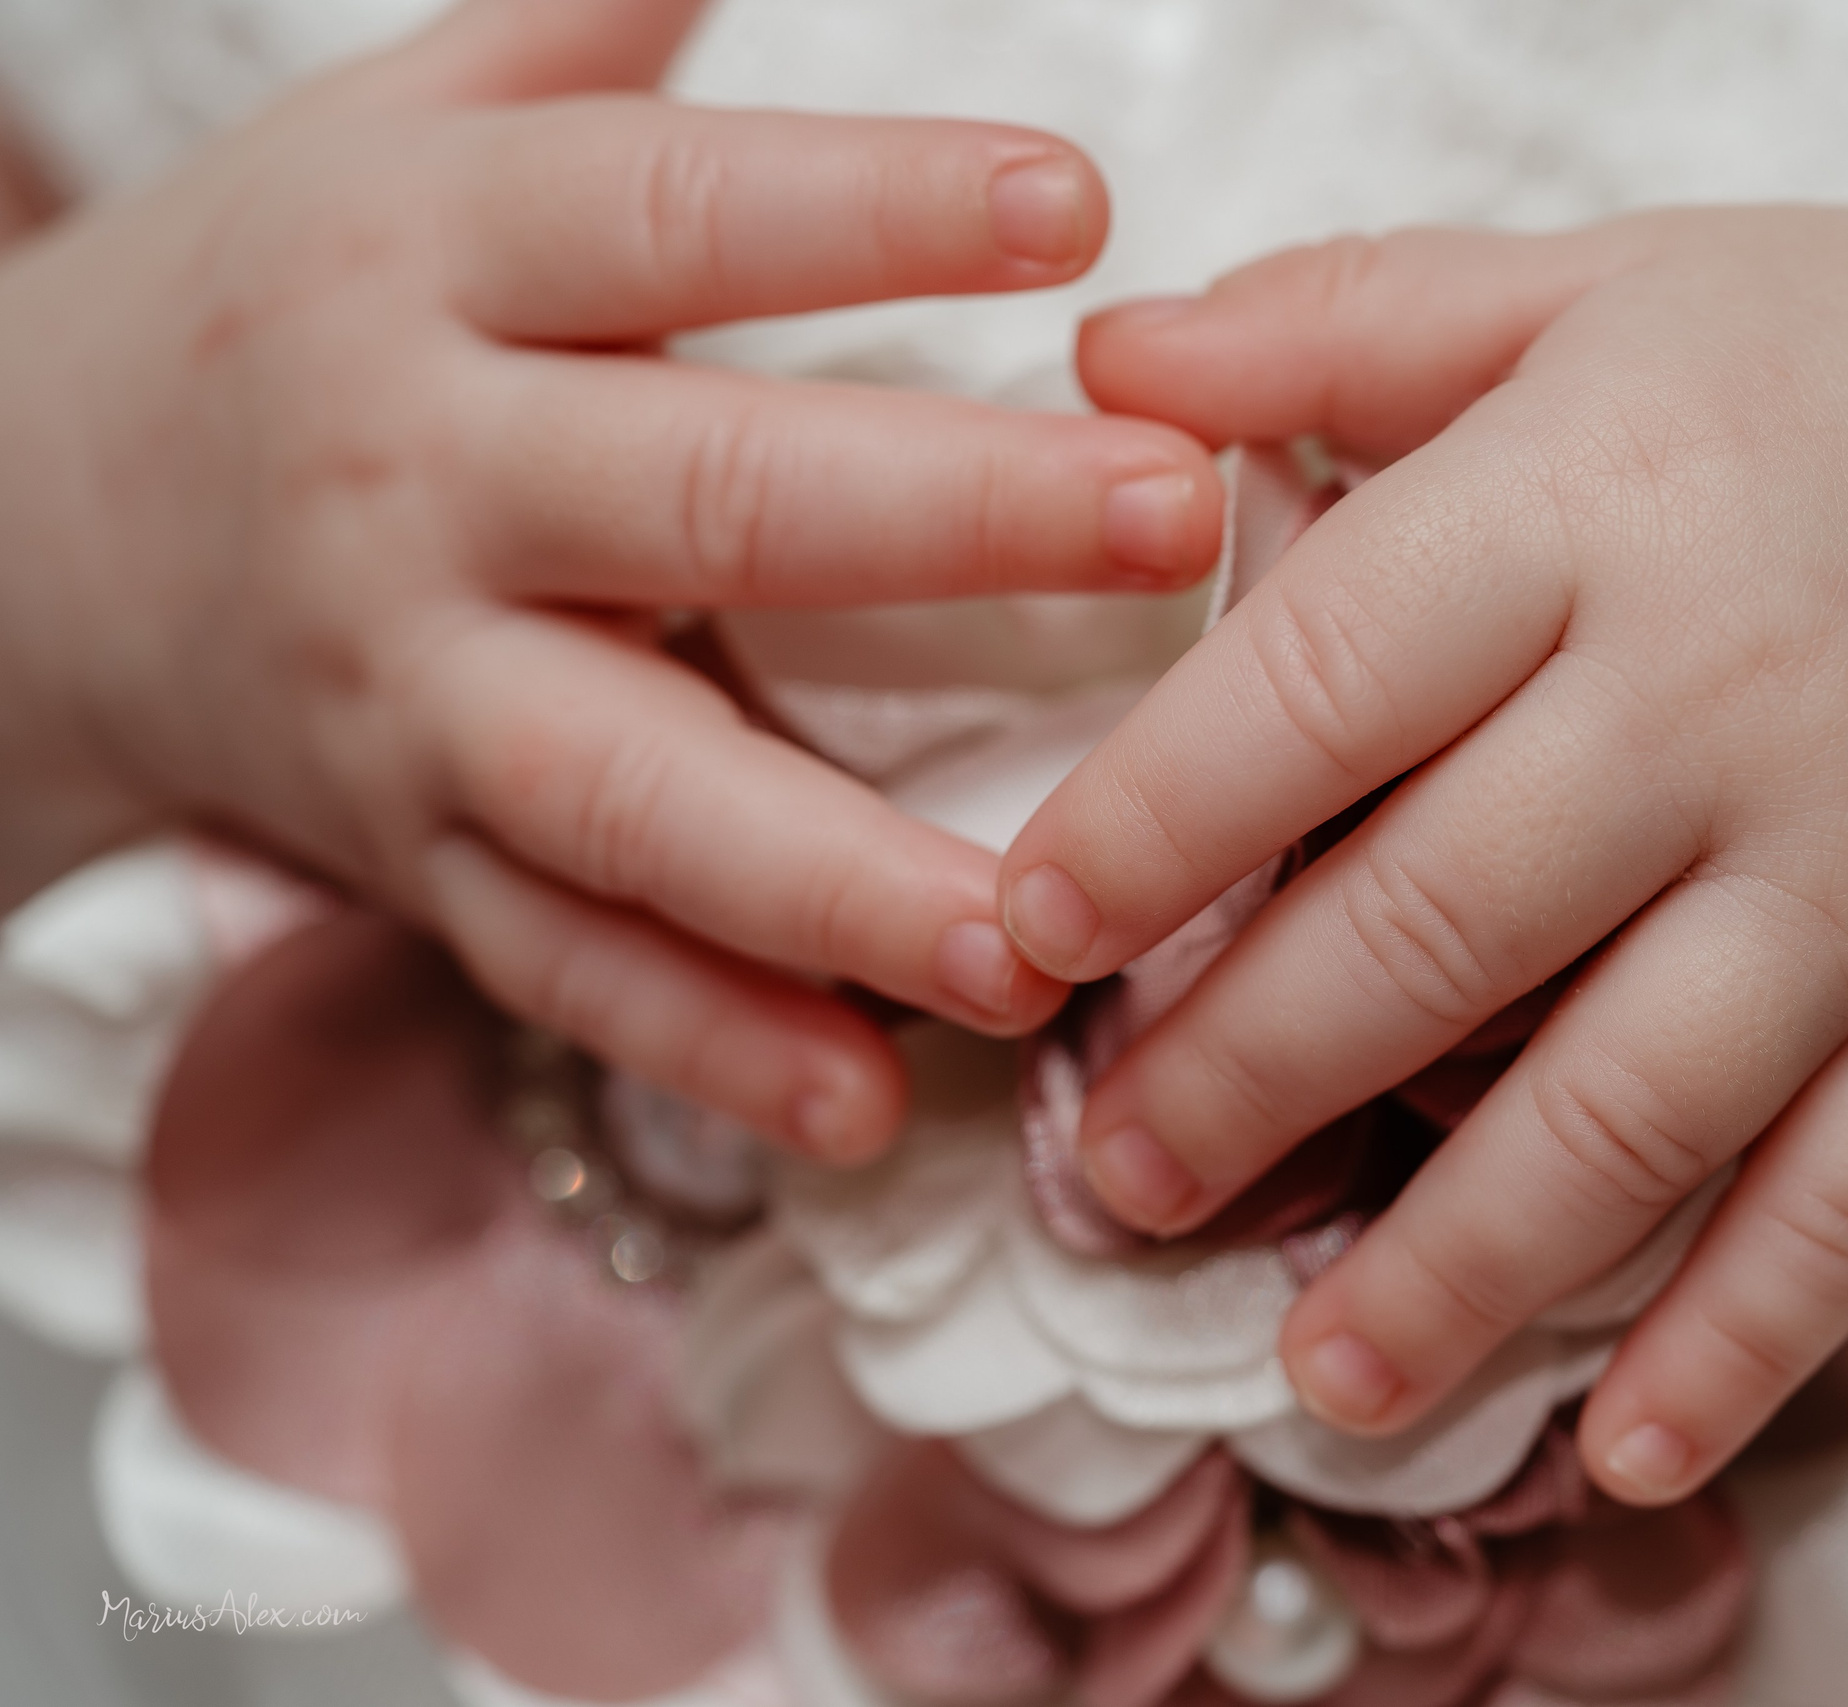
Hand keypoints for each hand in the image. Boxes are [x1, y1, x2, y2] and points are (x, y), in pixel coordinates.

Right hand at [0, 0, 1224, 1157]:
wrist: (33, 525)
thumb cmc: (296, 302)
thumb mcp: (409, 124)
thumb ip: (591, 33)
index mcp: (436, 261)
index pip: (674, 214)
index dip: (872, 207)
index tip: (1079, 208)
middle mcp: (418, 476)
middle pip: (698, 497)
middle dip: (946, 518)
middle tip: (1178, 525)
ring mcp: (409, 693)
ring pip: (627, 788)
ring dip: (834, 873)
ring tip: (1035, 937)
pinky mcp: (408, 857)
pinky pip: (561, 962)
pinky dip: (710, 1042)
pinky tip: (864, 1094)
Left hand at [998, 192, 1847, 1502]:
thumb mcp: (1590, 285)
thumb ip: (1337, 321)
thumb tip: (1102, 358)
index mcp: (1590, 507)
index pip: (1318, 685)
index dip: (1147, 827)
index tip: (1019, 940)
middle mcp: (1725, 700)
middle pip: (1441, 931)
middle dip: (1250, 1077)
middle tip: (1118, 1178)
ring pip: (1631, 1109)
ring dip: (1457, 1267)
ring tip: (1311, 1370)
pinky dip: (1742, 1342)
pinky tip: (1621, 1452)